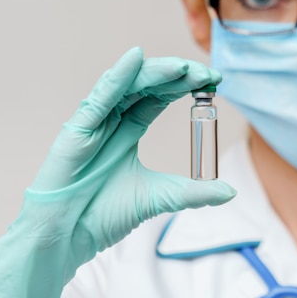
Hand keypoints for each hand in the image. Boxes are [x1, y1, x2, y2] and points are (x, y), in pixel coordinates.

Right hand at [0, 47, 235, 297]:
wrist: (67, 239)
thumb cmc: (103, 215)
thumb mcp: (160, 197)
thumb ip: (194, 192)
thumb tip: (229, 192)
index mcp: (129, 130)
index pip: (161, 97)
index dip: (186, 85)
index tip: (214, 81)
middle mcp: (112, 120)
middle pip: (147, 86)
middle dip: (177, 76)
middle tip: (206, 73)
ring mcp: (94, 122)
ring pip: (126, 86)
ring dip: (154, 72)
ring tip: (182, 66)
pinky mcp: (76, 130)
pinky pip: (98, 98)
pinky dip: (117, 77)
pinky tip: (135, 58)